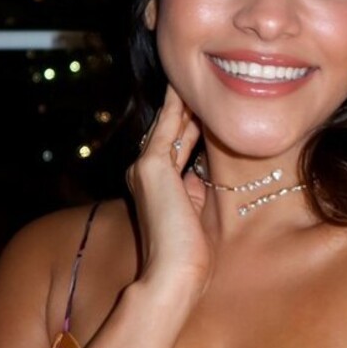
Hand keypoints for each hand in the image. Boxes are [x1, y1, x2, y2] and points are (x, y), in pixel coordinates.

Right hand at [126, 84, 208, 298]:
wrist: (174, 275)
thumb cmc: (189, 256)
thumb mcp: (195, 214)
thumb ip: (194, 191)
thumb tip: (200, 173)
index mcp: (156, 186)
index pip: (175, 146)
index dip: (188, 124)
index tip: (203, 104)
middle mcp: (144, 172)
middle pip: (170, 130)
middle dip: (184, 106)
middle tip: (197, 77)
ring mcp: (146, 168)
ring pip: (169, 125)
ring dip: (182, 100)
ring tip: (192, 72)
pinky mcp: (153, 167)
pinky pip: (169, 127)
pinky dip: (177, 106)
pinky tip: (185, 86)